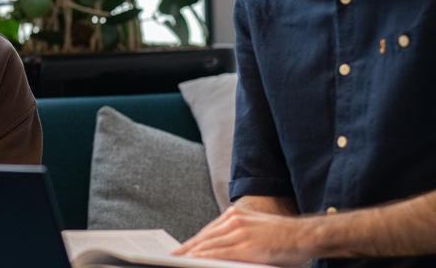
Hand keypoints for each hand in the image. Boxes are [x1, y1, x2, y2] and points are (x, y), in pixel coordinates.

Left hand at [173, 207, 313, 266]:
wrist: (306, 235)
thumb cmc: (283, 238)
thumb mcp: (255, 231)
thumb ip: (236, 238)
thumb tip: (216, 252)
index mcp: (235, 215)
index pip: (207, 232)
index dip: (191, 243)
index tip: (179, 251)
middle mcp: (234, 220)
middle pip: (203, 238)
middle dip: (187, 250)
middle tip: (171, 258)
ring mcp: (239, 231)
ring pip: (208, 245)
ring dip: (191, 255)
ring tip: (178, 262)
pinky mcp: (245, 244)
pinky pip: (219, 253)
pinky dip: (205, 258)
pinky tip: (194, 262)